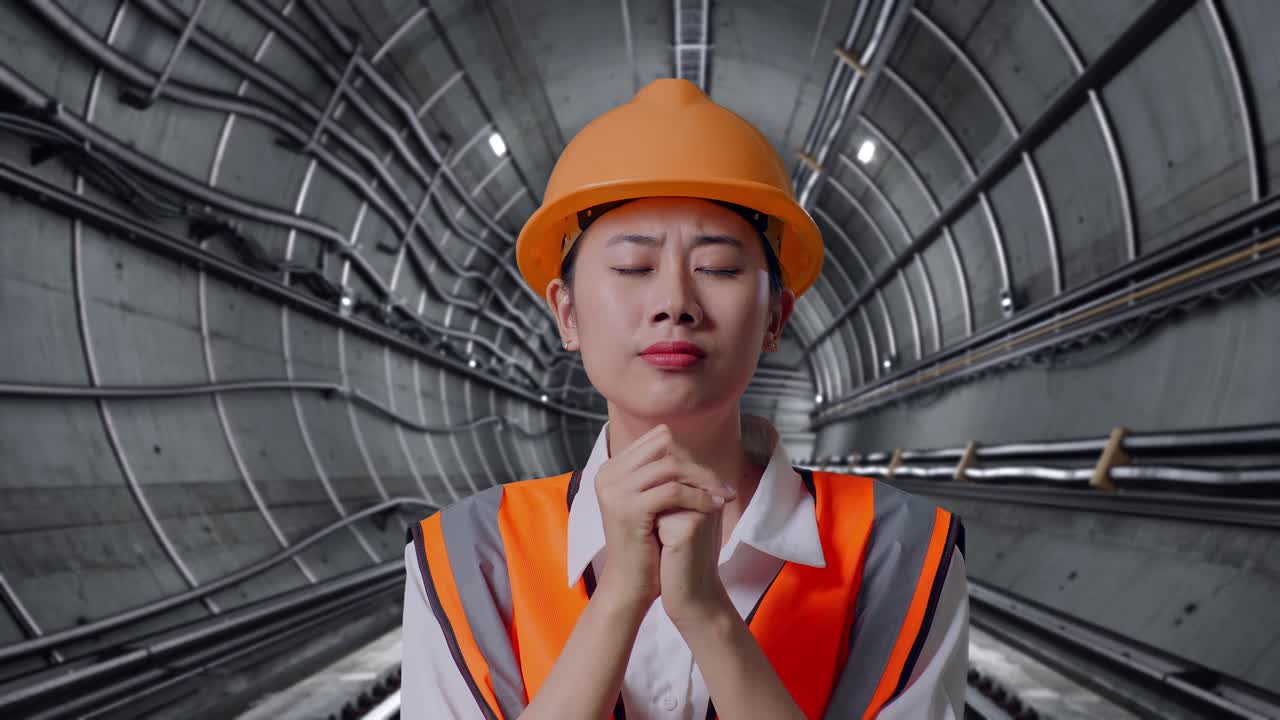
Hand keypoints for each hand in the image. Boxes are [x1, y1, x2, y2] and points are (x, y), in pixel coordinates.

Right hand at [594, 425, 734, 610]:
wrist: (630, 583)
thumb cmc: (646, 544)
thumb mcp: (649, 501)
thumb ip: (660, 475)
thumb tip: (687, 448)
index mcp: (612, 468)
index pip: (658, 439)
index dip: (687, 453)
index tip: (708, 475)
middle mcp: (608, 474)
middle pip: (665, 446)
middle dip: (698, 464)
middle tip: (722, 485)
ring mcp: (615, 490)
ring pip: (672, 466)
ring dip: (704, 480)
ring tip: (723, 496)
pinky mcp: (628, 509)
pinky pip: (674, 491)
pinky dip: (699, 497)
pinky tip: (714, 507)